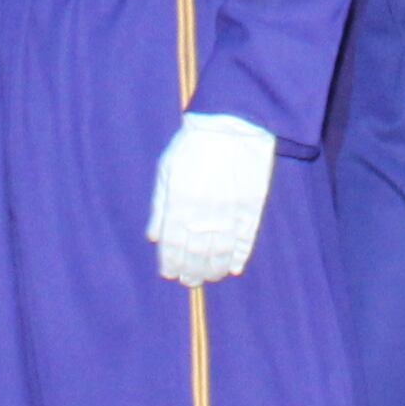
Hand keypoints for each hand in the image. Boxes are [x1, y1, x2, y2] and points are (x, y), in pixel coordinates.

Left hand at [147, 109, 279, 283]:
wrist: (231, 124)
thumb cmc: (193, 145)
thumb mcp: (166, 171)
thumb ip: (159, 207)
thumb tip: (153, 237)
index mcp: (180, 205)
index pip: (174, 246)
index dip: (171, 263)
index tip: (170, 274)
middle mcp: (204, 214)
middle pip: (197, 254)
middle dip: (191, 272)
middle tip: (190, 281)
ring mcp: (229, 213)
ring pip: (221, 252)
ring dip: (215, 269)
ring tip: (210, 277)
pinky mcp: (251, 207)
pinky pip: (245, 239)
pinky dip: (240, 256)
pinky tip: (235, 267)